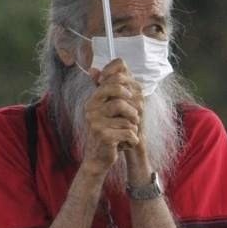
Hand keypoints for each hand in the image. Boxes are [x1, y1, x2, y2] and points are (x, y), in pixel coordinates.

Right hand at [82, 59, 143, 175]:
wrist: (98, 158)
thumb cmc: (107, 131)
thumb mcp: (105, 109)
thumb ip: (106, 90)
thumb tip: (95, 69)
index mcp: (94, 99)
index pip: (111, 79)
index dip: (126, 84)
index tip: (130, 96)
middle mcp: (91, 108)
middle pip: (119, 93)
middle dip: (133, 105)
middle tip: (134, 115)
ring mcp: (96, 122)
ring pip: (127, 115)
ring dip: (134, 124)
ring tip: (131, 130)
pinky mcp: (104, 136)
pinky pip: (128, 131)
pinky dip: (132, 138)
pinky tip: (127, 142)